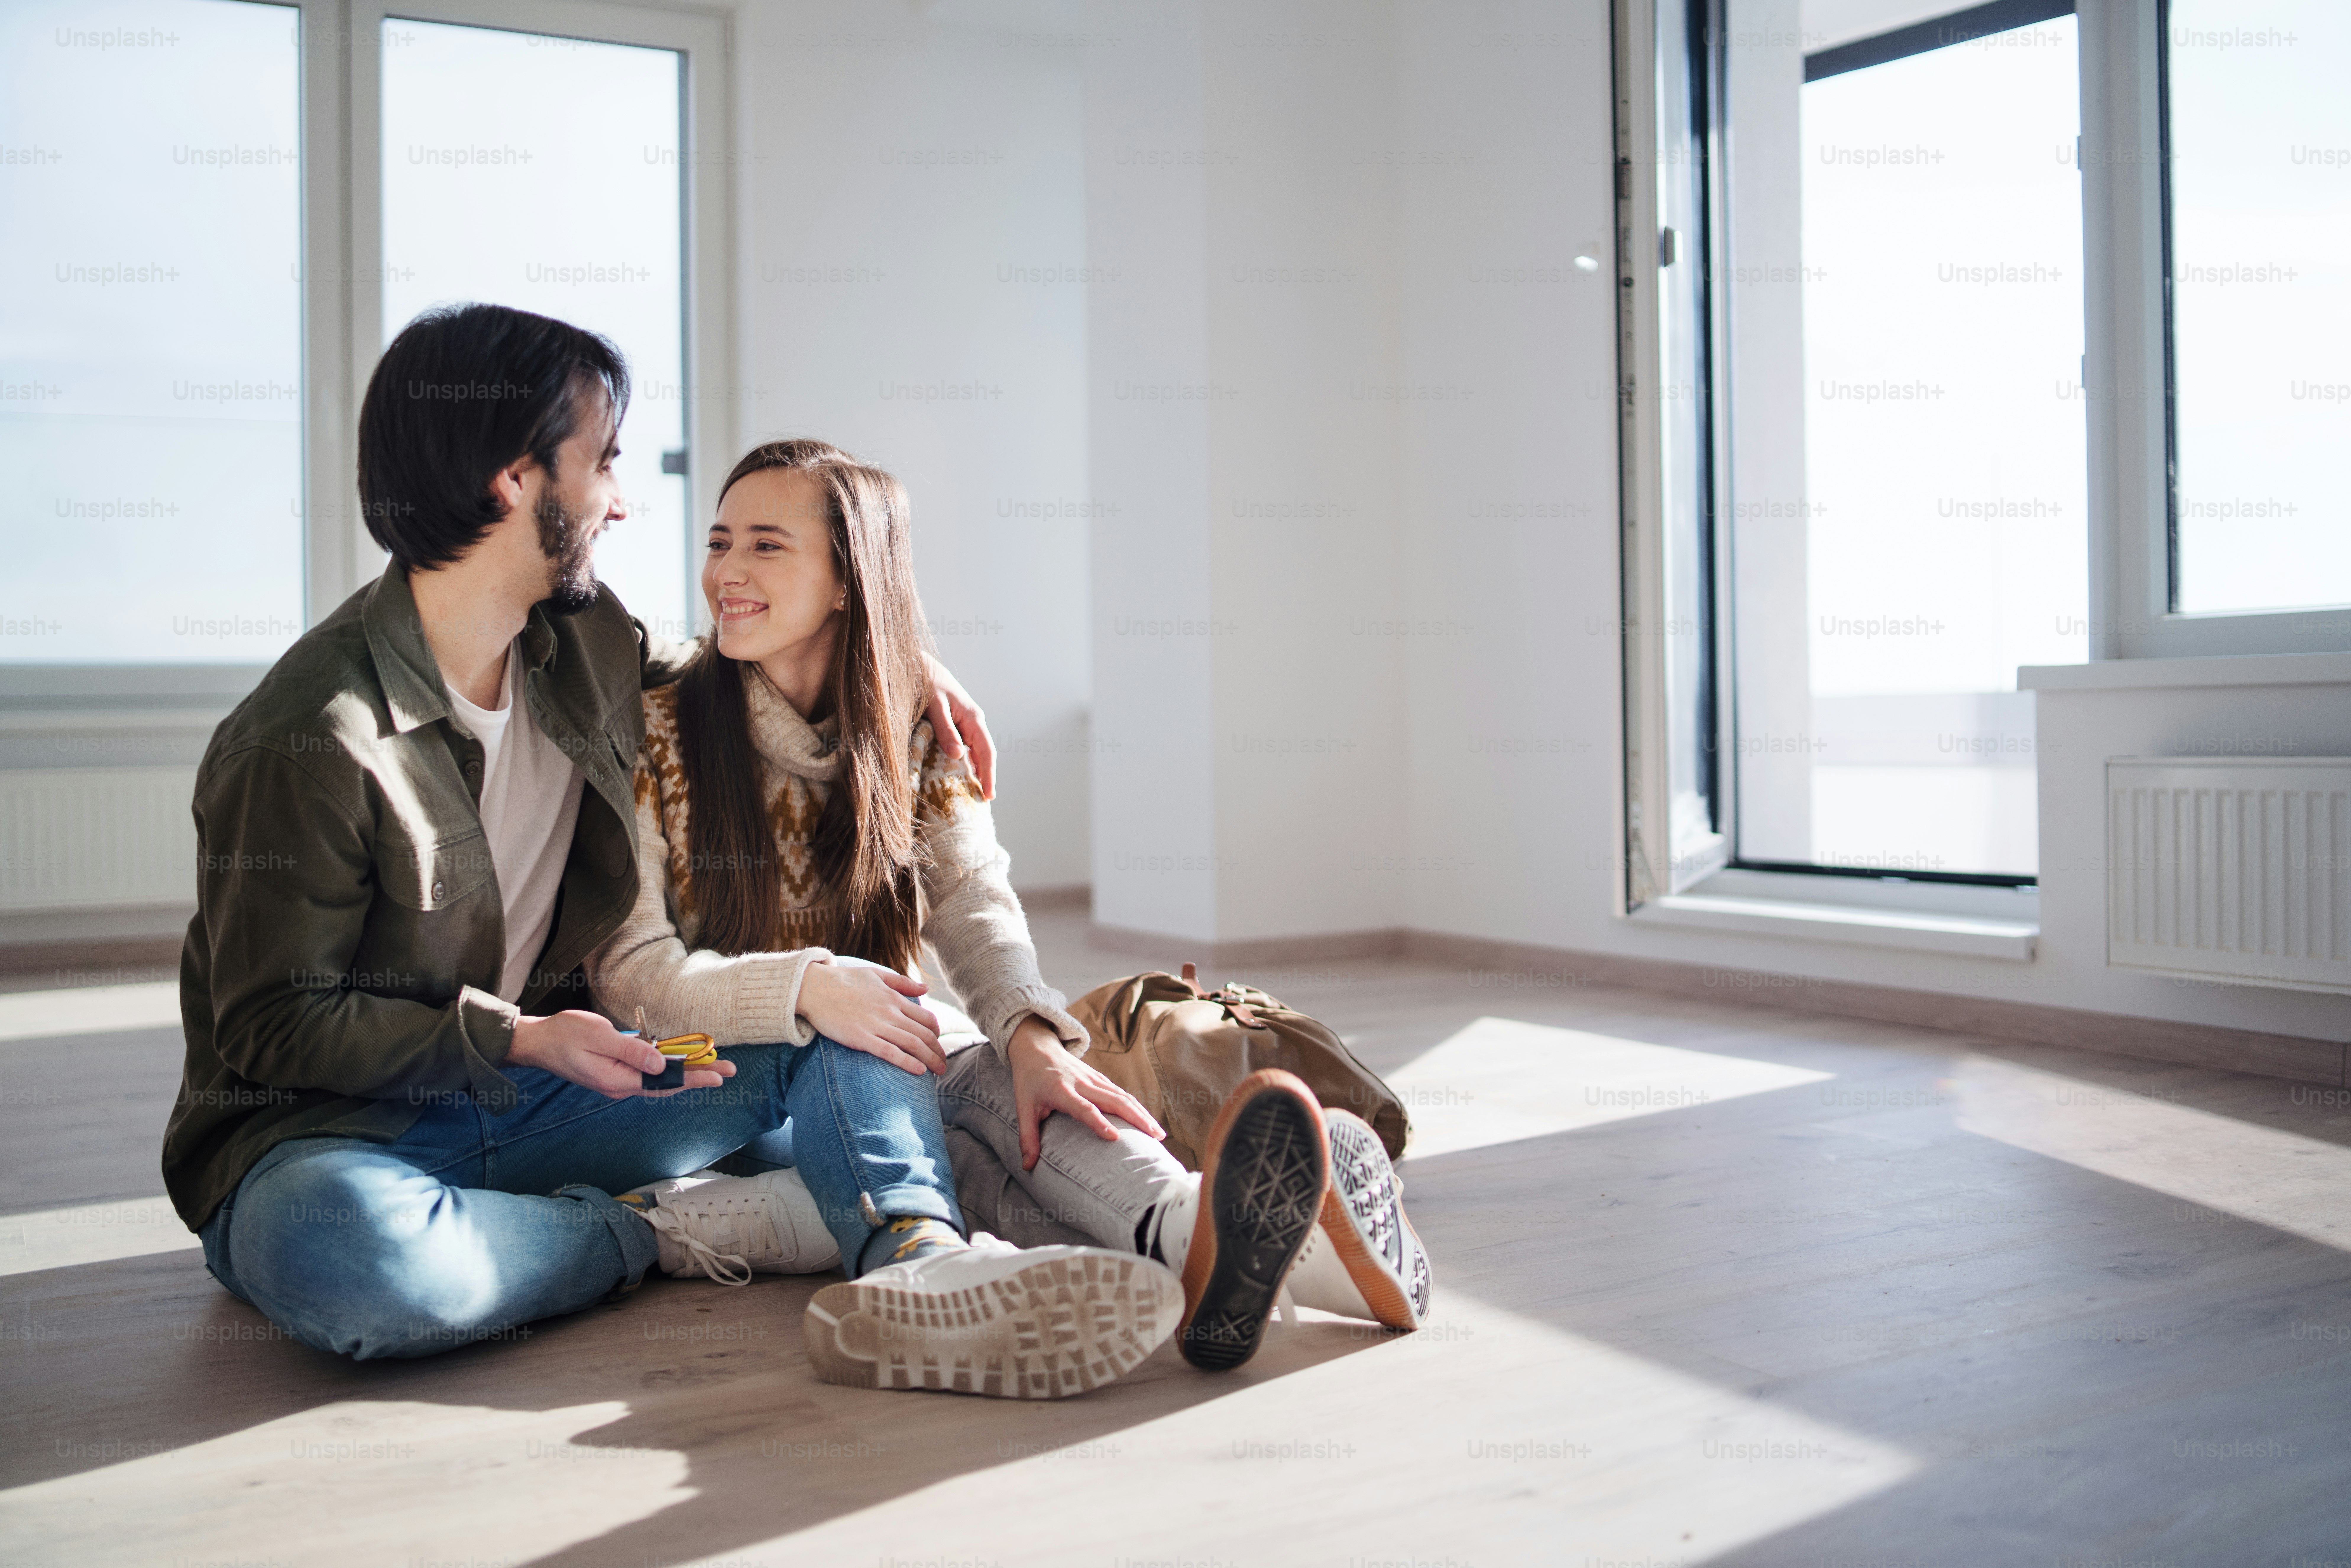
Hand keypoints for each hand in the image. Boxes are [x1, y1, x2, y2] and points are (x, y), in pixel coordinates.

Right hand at [510, 1009, 735, 1099]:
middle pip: (666, 1084)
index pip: (664, 1082)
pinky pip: (646, 1073)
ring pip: (658, 1079)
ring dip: (685, 1072)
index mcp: (617, 1080)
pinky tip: (680, 1063)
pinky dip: (666, 1068)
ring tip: (713, 1066)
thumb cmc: (564, 1034)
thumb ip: (631, 1052)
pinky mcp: (614, 1072)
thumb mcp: (598, 1037)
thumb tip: (661, 1065)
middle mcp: (620, 1086)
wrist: (537, 1041)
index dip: (693, 1077)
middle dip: (697, 1076)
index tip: (719, 1075)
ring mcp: (617, 1080)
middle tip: (729, 1071)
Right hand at [797, 960, 944, 1074]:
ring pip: (912, 1045)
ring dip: (930, 1060)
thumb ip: (902, 983)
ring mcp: (876, 1026)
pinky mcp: (861, 1039)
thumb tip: (925, 989)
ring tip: (939, 1072)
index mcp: (894, 998)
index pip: (926, 1018)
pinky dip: (907, 1062)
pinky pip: (890, 1053)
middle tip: (944, 1065)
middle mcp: (890, 1012)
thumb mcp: (876, 974)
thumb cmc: (843, 980)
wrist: (813, 987)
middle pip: (924, 1035)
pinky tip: (919, 1071)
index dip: (937, 1033)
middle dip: (938, 1052)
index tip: (937, 1043)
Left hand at [921, 652, 995, 800]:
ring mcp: (964, 724)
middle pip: (983, 756)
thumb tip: (958, 756)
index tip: (988, 796)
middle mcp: (972, 723)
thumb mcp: (935, 705)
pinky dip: (962, 763)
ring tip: (970, 794)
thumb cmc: (926, 681)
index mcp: (973, 718)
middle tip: (980, 802)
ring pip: (973, 753)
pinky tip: (956, 775)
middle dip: (984, 778)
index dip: (989, 775)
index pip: (986, 753)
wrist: (918, 664)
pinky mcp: (953, 725)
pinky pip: (962, 748)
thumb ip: (945, 729)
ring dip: (973, 773)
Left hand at [1004, 1017, 1164, 1171]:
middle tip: (1154, 1138)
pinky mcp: (1100, 1078)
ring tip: (1158, 1134)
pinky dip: (1137, 1106)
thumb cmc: (1029, 1080)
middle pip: (1114, 1100)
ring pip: (1123, 1096)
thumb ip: (1027, 1137)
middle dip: (1137, 1119)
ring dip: (1142, 1113)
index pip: (1084, 1108)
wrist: (1036, 1047)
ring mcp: (1094, 1079)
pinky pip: (1122, 1093)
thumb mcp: (1023, 1107)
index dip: (1099, 1122)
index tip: (1115, 1138)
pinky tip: (1148, 1120)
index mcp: (1062, 1091)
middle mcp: (1082, 1083)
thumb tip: (1027, 1167)